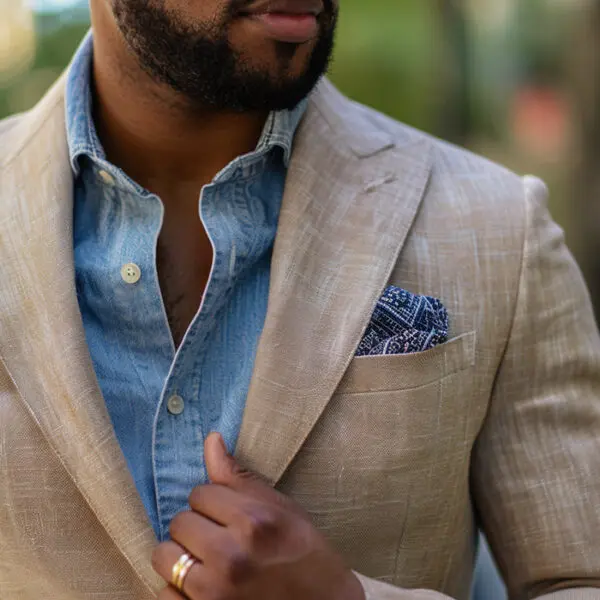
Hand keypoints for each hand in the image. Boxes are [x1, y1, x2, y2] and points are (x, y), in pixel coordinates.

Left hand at [152, 432, 364, 599]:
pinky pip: (163, 594)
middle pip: (179, 522)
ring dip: (181, 557)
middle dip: (196, 526)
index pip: (200, 493)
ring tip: (206, 561)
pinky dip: (178, 590)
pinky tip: (203, 587)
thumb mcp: (280, 509)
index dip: (213, 502)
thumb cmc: (303, 554)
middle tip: (219, 538)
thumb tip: (211, 439)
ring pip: (164, 556)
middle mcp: (231, 557)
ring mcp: (214, 593)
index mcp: (254, 522)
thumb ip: (238, 478)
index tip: (229, 515)